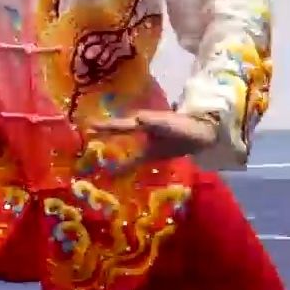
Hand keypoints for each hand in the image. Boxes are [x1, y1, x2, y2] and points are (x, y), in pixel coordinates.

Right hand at [90, 109, 221, 162]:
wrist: (203, 135)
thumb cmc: (185, 128)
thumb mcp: (169, 126)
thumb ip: (154, 123)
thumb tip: (138, 118)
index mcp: (143, 122)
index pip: (119, 125)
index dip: (104, 126)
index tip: (87, 126)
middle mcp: (141, 129)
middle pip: (119, 131)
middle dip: (103, 132)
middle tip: (86, 133)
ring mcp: (147, 140)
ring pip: (125, 144)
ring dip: (112, 146)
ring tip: (96, 151)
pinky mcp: (153, 152)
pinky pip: (135, 159)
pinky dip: (124, 165)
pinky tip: (116, 172)